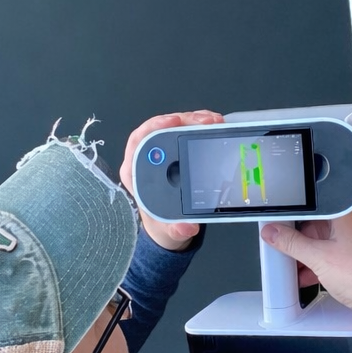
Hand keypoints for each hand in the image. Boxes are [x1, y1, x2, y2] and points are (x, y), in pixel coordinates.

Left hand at [120, 110, 223, 250]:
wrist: (171, 226)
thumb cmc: (163, 225)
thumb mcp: (169, 232)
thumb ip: (176, 231)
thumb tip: (186, 226)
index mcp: (137, 173)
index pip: (138, 141)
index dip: (154, 127)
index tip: (172, 122)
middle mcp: (147, 159)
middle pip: (160, 129)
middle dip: (183, 120)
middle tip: (205, 122)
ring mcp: (163, 153)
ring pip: (175, 127)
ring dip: (195, 120)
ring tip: (215, 122)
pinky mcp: (177, 150)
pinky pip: (186, 131)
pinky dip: (201, 126)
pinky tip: (215, 125)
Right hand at [260, 208, 351, 323]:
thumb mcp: (318, 258)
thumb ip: (292, 244)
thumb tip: (274, 233)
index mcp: (345, 215)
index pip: (312, 207)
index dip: (292, 215)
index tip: (277, 224)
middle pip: (316, 226)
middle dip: (297, 239)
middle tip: (281, 246)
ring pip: (323, 244)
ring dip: (306, 255)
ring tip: (292, 265)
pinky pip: (331, 258)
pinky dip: (317, 265)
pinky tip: (307, 276)